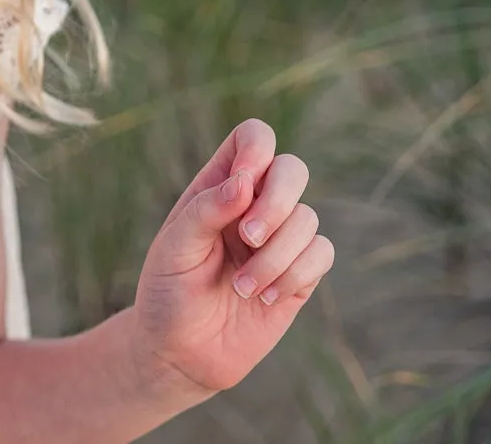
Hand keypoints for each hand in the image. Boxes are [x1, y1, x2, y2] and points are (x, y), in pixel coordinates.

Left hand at [126, 118, 335, 399]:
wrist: (182, 351)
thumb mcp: (174, 247)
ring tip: (241, 288)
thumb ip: (207, 209)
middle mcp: (254, 205)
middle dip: (276, 202)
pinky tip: (265, 298)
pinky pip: (322, 253)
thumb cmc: (168, 291)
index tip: (242, 183)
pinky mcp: (300, 273)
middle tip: (246, 236)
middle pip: (292, 169)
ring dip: (275, 256)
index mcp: (218, 186)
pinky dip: (294, 274)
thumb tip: (245, 182)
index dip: (257, 149)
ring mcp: (280, 239)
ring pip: (307, 219)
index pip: (253, 138)